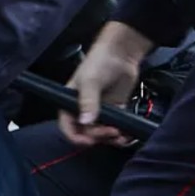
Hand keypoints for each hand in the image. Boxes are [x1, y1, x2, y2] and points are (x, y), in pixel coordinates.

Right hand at [59, 20, 155, 147]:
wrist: (121, 54)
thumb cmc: (98, 63)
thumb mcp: (90, 81)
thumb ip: (88, 102)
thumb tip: (86, 122)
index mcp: (70, 104)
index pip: (67, 127)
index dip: (75, 137)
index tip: (88, 141)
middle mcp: (83, 111)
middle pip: (86, 133)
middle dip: (98, 136)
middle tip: (111, 130)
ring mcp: (100, 112)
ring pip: (101, 134)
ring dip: (110, 138)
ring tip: (121, 136)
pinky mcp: (115, 111)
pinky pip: (116, 128)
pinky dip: (121, 134)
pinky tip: (127, 135)